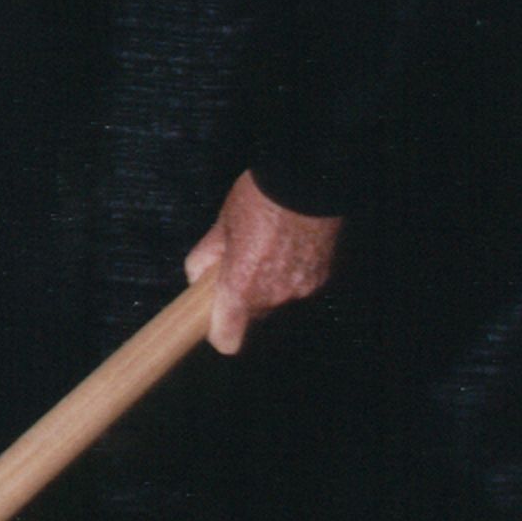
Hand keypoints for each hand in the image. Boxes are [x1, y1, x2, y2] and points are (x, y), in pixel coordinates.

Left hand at [186, 170, 342, 352]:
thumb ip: (206, 258)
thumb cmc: (260, 199)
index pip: (229, 341)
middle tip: (240, 265)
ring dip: (271, 285)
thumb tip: (196, 278)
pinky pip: (301, 286)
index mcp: (244, 286)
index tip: (214, 317)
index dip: (219, 332)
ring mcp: (304, 290)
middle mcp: (276, 297)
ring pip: (279, 301)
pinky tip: (290, 245)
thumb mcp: (222, 224)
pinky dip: (293, 274)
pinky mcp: (325, 278)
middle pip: (254, 317)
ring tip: (268, 248)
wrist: (309, 179)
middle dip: (245, 299)